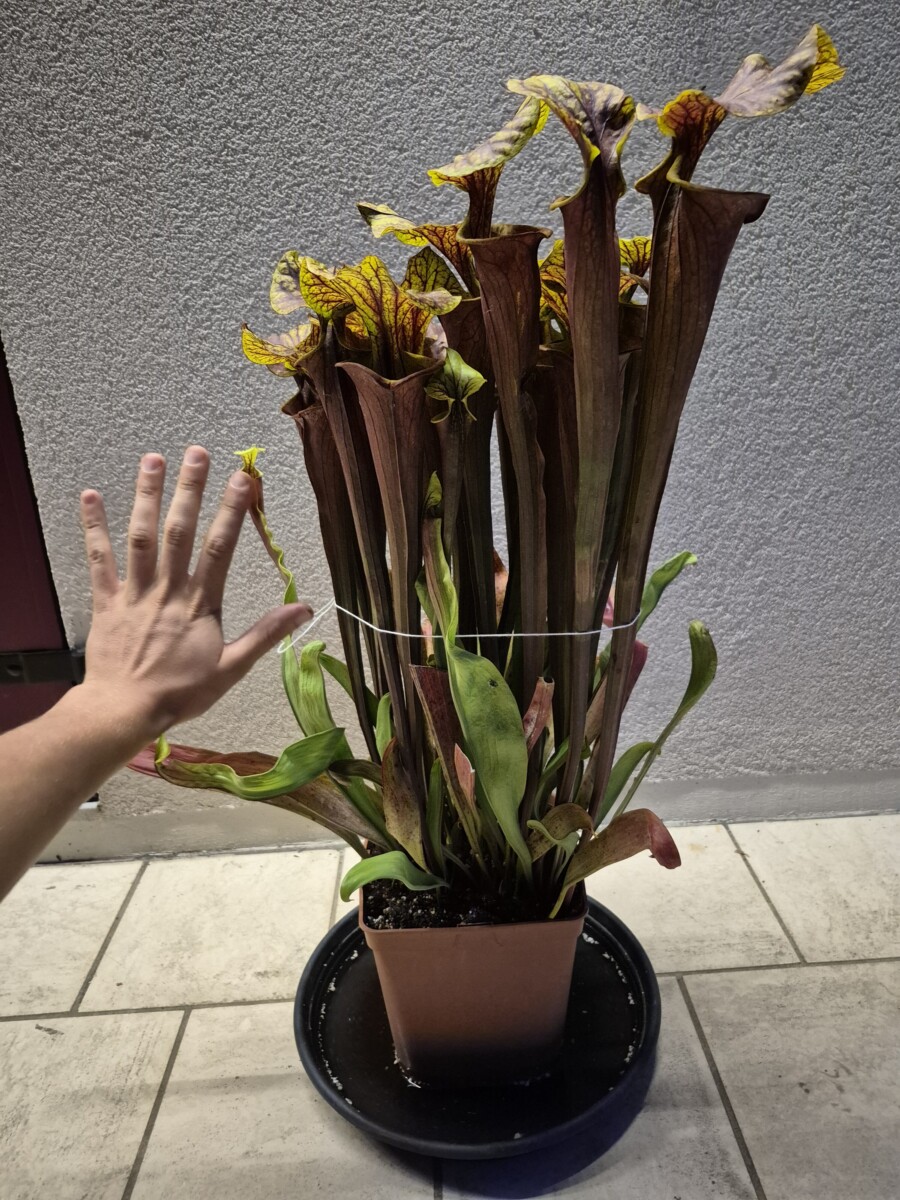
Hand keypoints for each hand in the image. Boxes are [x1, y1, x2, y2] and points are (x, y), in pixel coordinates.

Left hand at [78, 446, 310, 738]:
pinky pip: (99, 560)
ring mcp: (135, 592)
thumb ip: (266, 635)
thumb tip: (304, 609)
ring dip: (147, 496)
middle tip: (197, 453)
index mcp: (201, 604)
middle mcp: (168, 590)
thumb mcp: (232, 669)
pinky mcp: (106, 601)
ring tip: (154, 460)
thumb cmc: (180, 693)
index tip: (242, 481)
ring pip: (142, 537)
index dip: (231, 512)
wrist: (124, 710)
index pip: (220, 549)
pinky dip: (94, 527)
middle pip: (180, 531)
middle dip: (190, 490)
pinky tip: (90, 496)